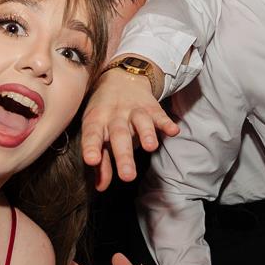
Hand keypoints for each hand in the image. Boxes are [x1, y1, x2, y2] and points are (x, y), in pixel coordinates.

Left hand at [79, 66, 177, 188]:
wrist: (121, 77)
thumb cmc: (105, 112)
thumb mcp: (97, 132)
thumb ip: (101, 161)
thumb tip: (101, 187)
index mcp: (96, 121)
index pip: (92, 135)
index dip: (91, 147)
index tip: (92, 160)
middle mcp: (115, 115)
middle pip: (119, 135)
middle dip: (124, 155)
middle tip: (128, 176)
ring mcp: (134, 110)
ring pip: (140, 121)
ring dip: (146, 134)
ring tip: (150, 148)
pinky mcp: (151, 107)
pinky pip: (160, 115)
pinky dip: (167, 123)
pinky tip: (173, 131)